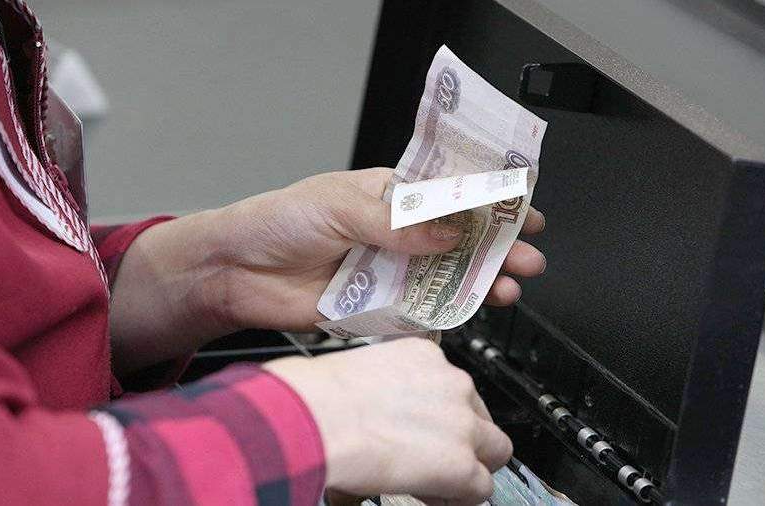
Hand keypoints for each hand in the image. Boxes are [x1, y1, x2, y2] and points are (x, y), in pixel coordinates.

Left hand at [196, 168, 544, 330]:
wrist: (237, 272)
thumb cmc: (278, 221)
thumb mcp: (340, 207)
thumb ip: (396, 224)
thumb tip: (447, 232)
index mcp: (390, 195)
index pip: (449, 193)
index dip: (488, 200)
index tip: (521, 208)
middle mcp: (396, 233)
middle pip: (459, 239)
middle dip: (497, 247)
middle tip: (527, 256)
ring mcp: (391, 270)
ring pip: (447, 277)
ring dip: (480, 281)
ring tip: (506, 287)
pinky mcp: (379, 306)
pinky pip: (421, 311)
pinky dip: (448, 312)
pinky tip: (469, 310)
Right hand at [263, 338, 512, 503]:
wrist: (315, 418)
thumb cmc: (317, 397)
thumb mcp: (360, 372)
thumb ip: (384, 388)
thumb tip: (378, 415)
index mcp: (424, 355)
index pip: (454, 387)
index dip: (441, 416)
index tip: (427, 431)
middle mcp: (451, 382)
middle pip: (483, 416)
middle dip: (467, 440)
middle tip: (440, 459)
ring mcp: (461, 422)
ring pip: (494, 451)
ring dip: (470, 467)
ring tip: (437, 482)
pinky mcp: (460, 461)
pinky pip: (481, 488)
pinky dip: (462, 498)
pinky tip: (433, 496)